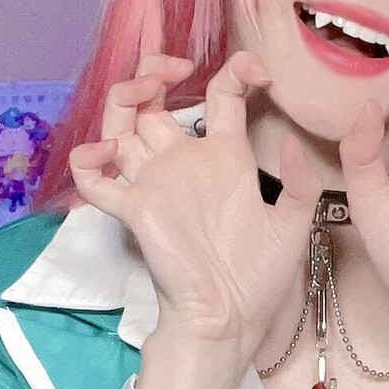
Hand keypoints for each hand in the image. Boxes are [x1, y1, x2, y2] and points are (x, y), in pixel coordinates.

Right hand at [69, 51, 317, 365]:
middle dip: (154, 72)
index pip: (221, 96)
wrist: (229, 318)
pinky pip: (93, 178)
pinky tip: (106, 153)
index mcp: (227, 158)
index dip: (234, 71)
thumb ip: (300, 184)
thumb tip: (293, 142)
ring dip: (123, 98)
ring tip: (142, 92)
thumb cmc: (260, 277)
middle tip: (171, 70)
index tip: (259, 72)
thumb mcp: (293, 227)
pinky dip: (88, 159)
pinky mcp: (133, 208)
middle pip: (155, 101)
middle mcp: (186, 162)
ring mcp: (155, 182)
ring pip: (121, 124)